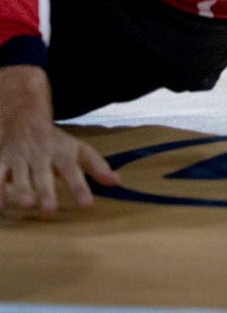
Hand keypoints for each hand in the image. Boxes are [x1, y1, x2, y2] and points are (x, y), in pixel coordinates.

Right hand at [0, 67, 118, 213]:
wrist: (24, 116)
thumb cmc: (55, 141)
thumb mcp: (78, 149)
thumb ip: (96, 166)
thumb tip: (117, 182)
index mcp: (62, 154)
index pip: (73, 170)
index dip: (79, 187)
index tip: (86, 204)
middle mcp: (41, 156)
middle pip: (44, 175)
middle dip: (47, 191)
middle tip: (49, 209)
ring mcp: (20, 159)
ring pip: (19, 175)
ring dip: (22, 189)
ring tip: (27, 204)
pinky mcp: (2, 161)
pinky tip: (0, 207)